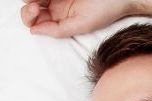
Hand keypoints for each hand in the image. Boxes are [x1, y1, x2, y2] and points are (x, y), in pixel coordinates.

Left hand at [20, 0, 136, 37]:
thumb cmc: (107, 9)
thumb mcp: (84, 24)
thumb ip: (60, 30)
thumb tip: (34, 31)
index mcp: (60, 20)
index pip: (35, 21)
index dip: (29, 16)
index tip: (36, 8)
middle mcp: (56, 7)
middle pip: (30, 9)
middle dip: (28, 7)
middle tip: (36, 2)